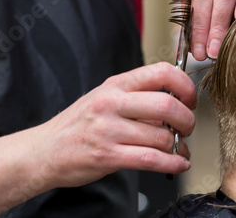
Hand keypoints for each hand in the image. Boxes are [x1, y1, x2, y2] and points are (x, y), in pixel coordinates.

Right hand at [36, 62, 196, 187]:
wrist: (45, 150)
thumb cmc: (80, 123)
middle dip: (187, 120)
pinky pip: (151, 159)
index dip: (185, 86)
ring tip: (179, 149)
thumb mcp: (105, 97)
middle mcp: (112, 103)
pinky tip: (177, 163)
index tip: (190, 100)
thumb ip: (138, 96)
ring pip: (162, 136)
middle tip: (188, 128)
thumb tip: (177, 104)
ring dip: (179, 146)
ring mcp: (109, 130)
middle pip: (167, 105)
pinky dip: (172, 163)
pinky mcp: (107, 156)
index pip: (162, 72)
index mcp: (116, 84)